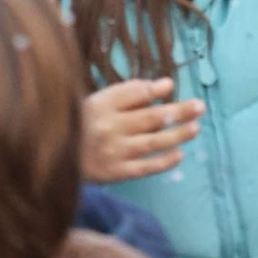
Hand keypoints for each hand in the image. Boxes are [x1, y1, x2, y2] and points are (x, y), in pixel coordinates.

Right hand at [82, 77, 203, 181]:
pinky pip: (146, 167)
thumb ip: (132, 92)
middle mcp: (109, 127)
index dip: (154, 90)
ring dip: (176, 135)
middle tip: (200, 107)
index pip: (134, 93)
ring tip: (195, 128)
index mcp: (103, 104)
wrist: (57, 158)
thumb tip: (168, 84)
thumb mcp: (101, 101)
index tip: (173, 87)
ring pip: (152, 142)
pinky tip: (180, 154)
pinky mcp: (116, 173)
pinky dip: (164, 161)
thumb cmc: (84, 123)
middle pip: (150, 117)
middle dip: (178, 111)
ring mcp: (114, 151)